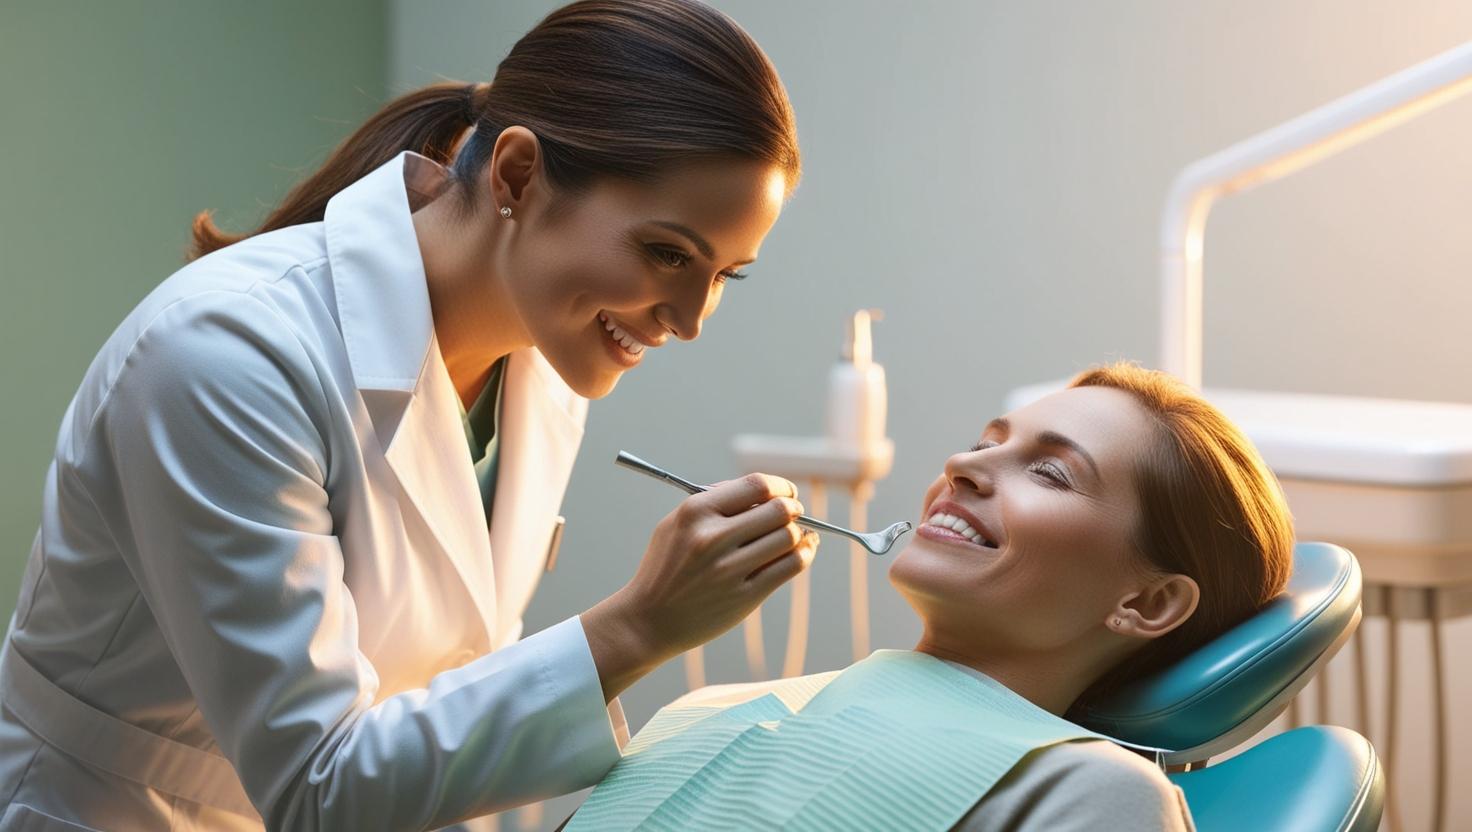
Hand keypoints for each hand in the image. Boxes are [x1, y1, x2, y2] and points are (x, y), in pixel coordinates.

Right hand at [583, 474, 818, 699]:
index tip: (785, 492)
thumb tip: (764, 491)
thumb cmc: (665, 568)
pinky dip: (805, 553)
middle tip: (794, 512)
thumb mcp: (675, 525)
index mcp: (694, 512)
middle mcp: (712, 538)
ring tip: (798, 534)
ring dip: (799, 533)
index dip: (780, 486)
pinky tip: (804, 549)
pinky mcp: (744, 597)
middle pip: (779, 510)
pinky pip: (790, 566)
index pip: (756, 485)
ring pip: (788, 538)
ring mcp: (729, 570)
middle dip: (794, 508)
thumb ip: (715, 503)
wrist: (647, 621)